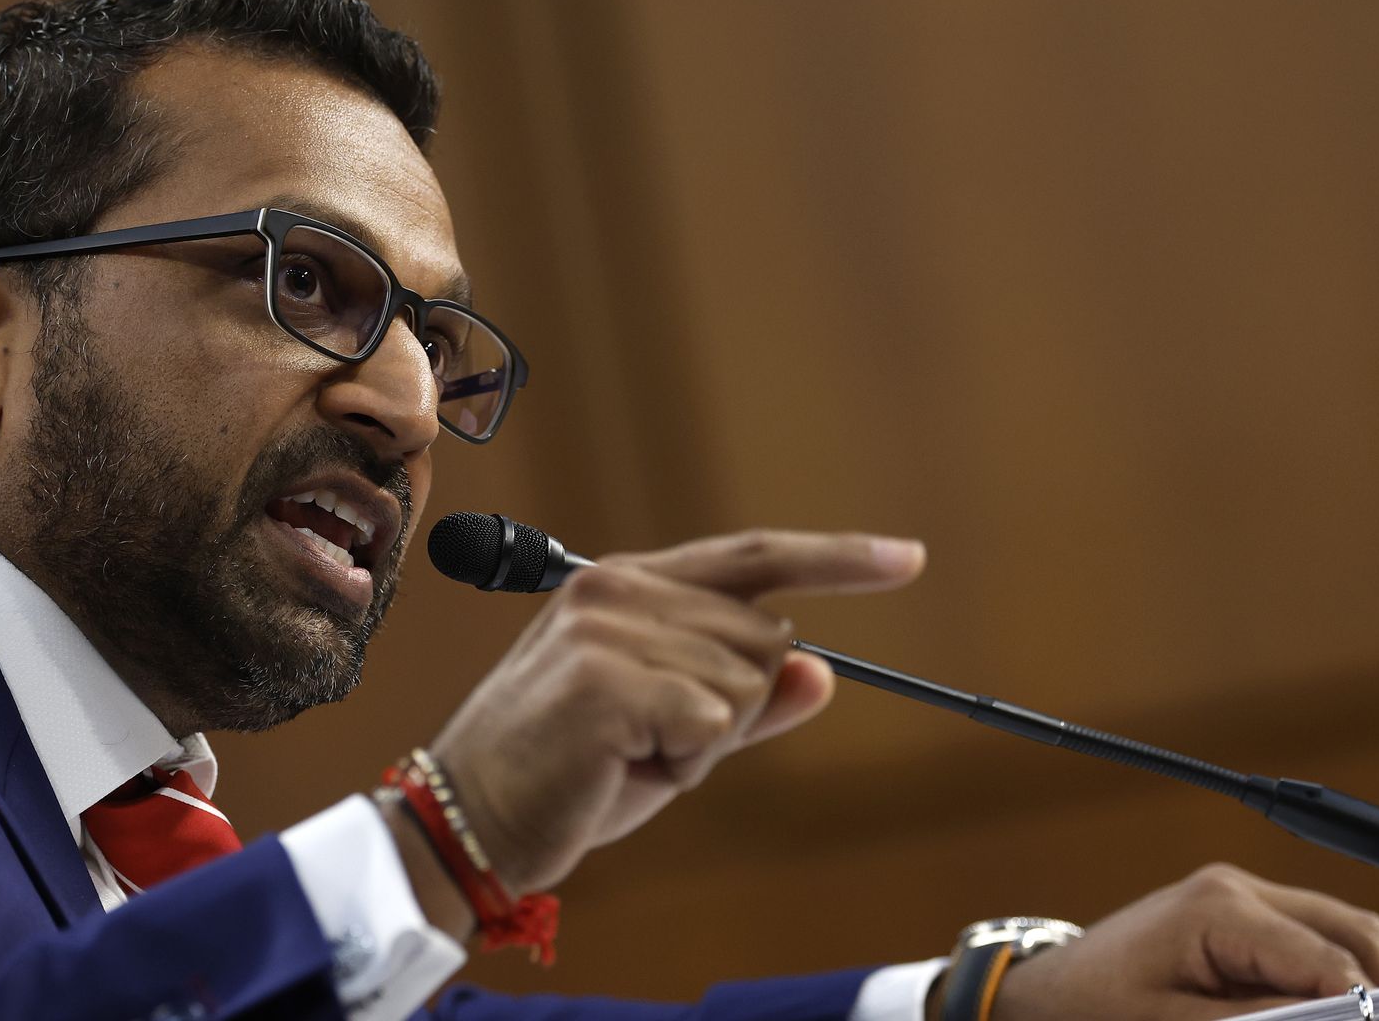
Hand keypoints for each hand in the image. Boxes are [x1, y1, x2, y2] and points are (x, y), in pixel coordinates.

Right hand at [426, 528, 926, 894]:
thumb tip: (819, 671)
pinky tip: (619, 765)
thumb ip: (743, 700)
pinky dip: (686, 763)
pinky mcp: (607, 679)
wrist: (471, 821)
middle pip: (764, 637)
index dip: (836, 558)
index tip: (907, 558)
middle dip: (731, 709)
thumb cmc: (568, 777)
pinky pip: (714, 723)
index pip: (753, 557)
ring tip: (625, 754)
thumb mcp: (671, 734)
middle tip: (649, 742)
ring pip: (745, 685)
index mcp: (627, 582)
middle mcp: (618, 586)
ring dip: (704, 743)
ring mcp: (610, 625)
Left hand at [989, 864, 1378, 1020]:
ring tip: (1367, 1015)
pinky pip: (1309, 937)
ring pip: (1340, 930)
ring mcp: (1238, 894)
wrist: (1045, 990)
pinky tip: (1329, 1009)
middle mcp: (1235, 888)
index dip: (1365, 1005)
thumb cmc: (1092, 1008)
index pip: (1326, 959)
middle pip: (1350, 931)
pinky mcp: (1235, 912)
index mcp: (1218, 909)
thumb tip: (1336, 1016)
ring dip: (1362, 977)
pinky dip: (1331, 972)